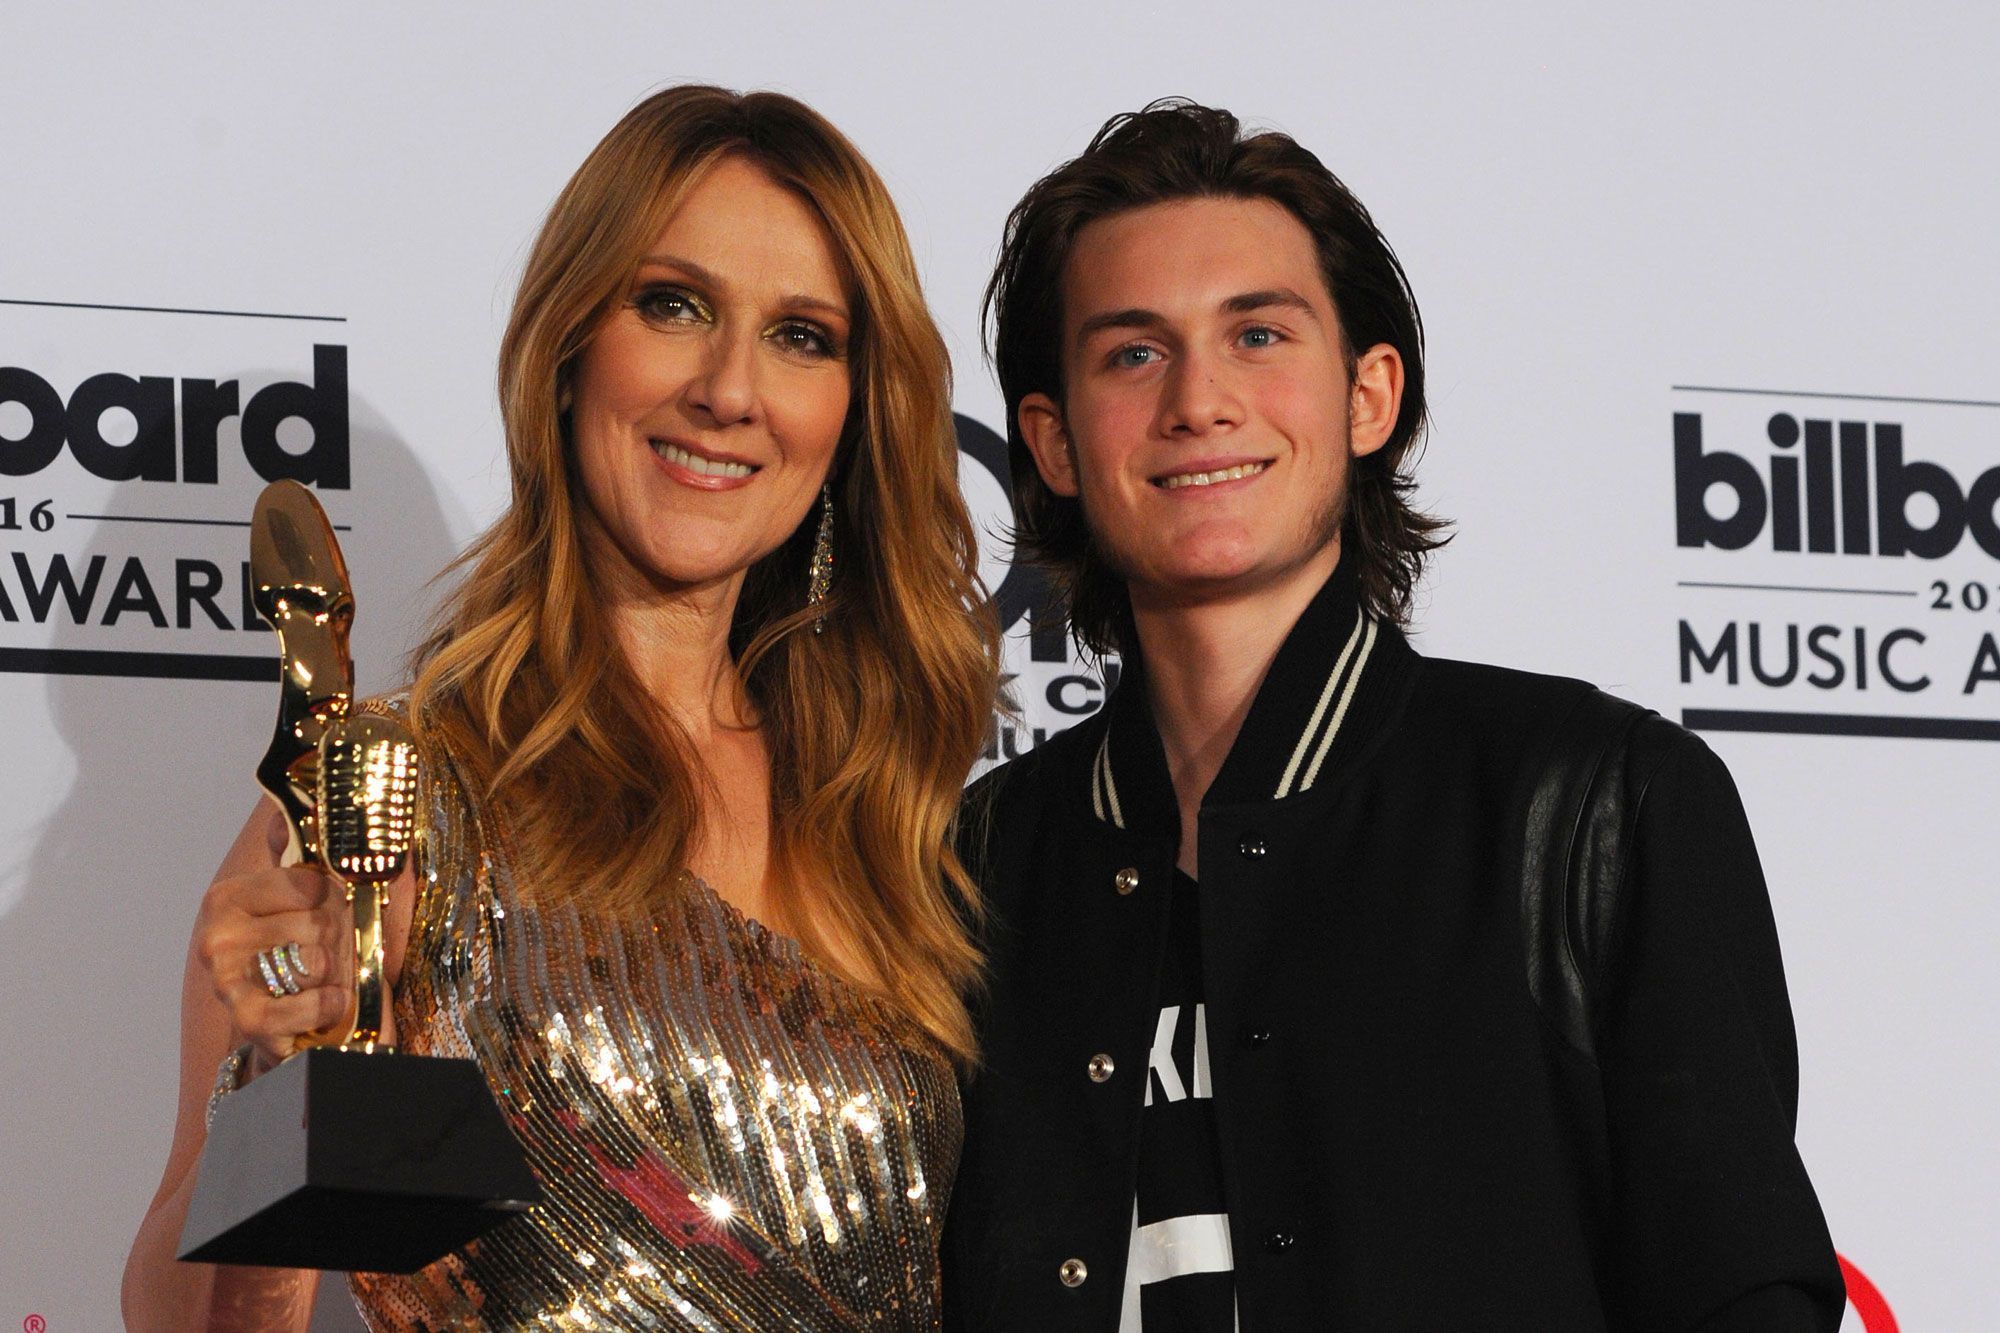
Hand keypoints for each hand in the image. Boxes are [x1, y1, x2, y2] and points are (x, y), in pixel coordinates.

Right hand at [193, 818, 354, 1071]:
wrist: (297, 1012)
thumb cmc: (305, 943)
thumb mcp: (305, 889)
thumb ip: (295, 844)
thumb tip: (293, 808)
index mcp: (226, 898)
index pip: (307, 883)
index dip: (328, 895)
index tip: (321, 904)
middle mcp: (216, 939)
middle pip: (315, 924)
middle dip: (334, 936)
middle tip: (324, 945)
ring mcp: (227, 984)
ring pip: (312, 964)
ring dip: (333, 971)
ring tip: (323, 973)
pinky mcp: (247, 1023)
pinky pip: (300, 1008)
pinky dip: (324, 1005)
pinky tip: (331, 999)